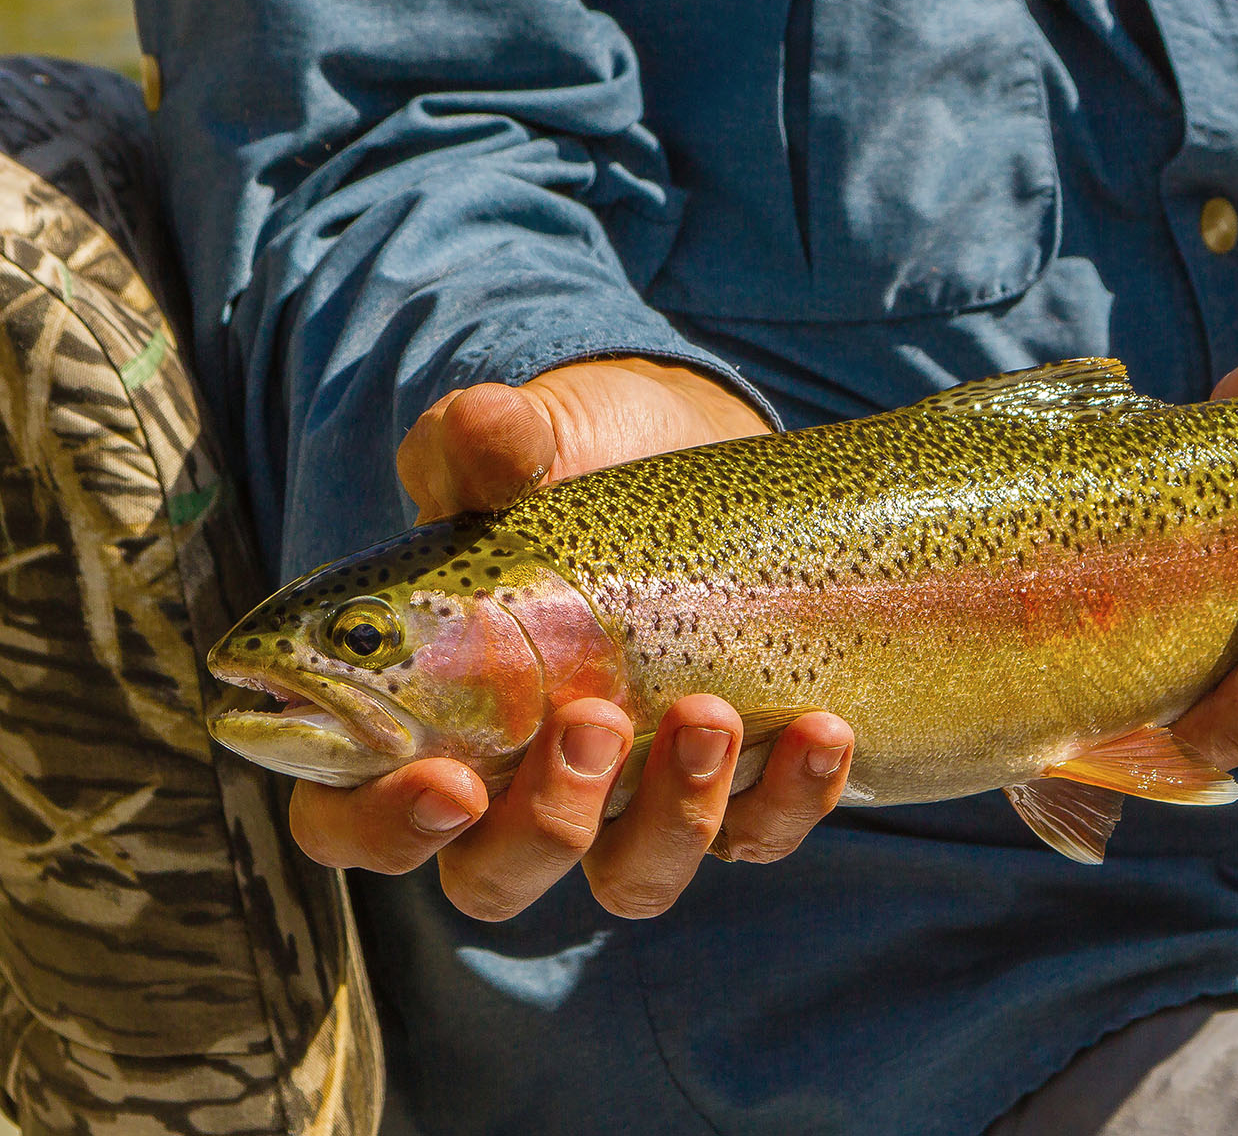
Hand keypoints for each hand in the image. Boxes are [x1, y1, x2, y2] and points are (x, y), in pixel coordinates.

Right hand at [289, 358, 855, 918]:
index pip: (351, 819)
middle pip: (495, 876)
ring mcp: (626, 793)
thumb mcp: (528, 440)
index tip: (451, 781)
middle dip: (547, 825)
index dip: (384, 827)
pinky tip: (824, 730)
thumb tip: (485, 423)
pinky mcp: (730, 780)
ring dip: (674, 817)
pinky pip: (755, 834)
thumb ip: (484, 446)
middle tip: (594, 721)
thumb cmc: (573, 453)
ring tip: (712, 715)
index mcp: (423, 713)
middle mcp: (517, 778)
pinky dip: (790, 799)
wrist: (685, 445)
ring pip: (631, 877)